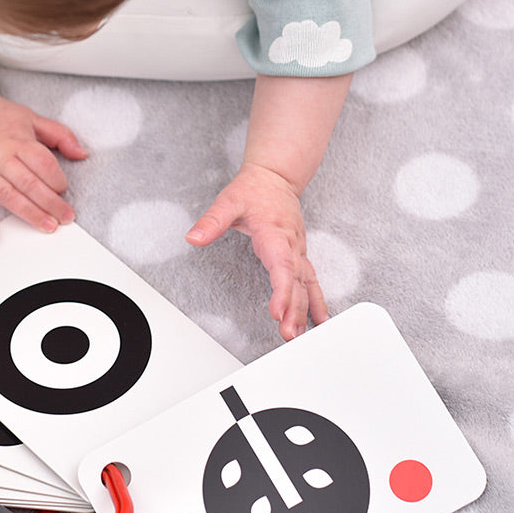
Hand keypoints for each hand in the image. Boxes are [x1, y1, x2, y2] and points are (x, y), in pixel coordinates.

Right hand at [0, 86, 87, 240]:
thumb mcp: (32, 118)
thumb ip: (60, 135)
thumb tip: (82, 153)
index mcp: (18, 141)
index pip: (43, 163)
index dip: (57, 179)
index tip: (63, 189)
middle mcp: (0, 156)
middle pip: (29, 183)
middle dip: (50, 203)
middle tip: (65, 218)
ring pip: (6, 196)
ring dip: (28, 213)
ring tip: (46, 227)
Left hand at [186, 163, 327, 340]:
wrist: (275, 177)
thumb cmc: (254, 190)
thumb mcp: (228, 202)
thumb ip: (212, 221)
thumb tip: (194, 237)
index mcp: (276, 234)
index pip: (282, 267)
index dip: (282, 291)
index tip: (278, 312)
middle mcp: (292, 246)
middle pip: (297, 283)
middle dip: (295, 310)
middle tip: (289, 334)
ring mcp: (298, 252)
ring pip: (306, 285)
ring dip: (306, 311)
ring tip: (302, 336)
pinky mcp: (299, 256)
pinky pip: (311, 282)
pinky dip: (316, 302)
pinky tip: (320, 320)